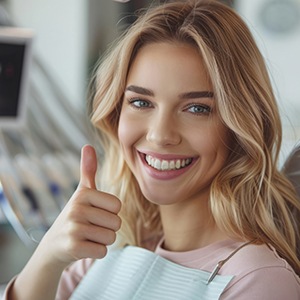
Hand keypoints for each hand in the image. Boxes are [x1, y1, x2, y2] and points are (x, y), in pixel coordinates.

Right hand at [39, 145, 121, 266]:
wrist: (54, 244)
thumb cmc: (76, 215)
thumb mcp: (82, 192)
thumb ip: (88, 170)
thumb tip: (88, 145)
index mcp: (84, 193)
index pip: (117, 206)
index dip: (110, 212)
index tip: (95, 213)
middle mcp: (77, 208)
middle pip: (116, 222)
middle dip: (107, 228)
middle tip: (90, 227)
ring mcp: (74, 228)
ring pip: (111, 238)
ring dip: (102, 240)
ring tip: (87, 236)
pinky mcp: (73, 247)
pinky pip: (102, 251)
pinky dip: (96, 252)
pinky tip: (83, 247)